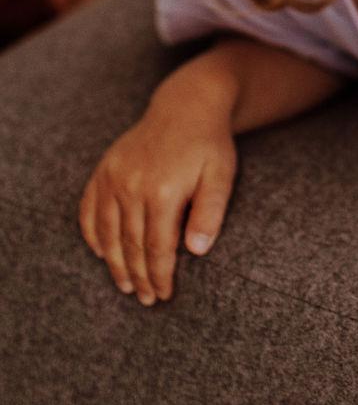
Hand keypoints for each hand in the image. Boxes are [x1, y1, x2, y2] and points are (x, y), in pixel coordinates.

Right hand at [78, 98, 236, 306]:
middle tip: (146, 299)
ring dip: (114, 263)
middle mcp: (132, 185)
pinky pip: (89, 209)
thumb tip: (197, 252)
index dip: (160, 276)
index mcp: (163, 190)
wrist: (187, 105)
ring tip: (125, 285)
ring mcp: (114, 176)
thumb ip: (210, 213)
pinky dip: (93, 234)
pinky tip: (101, 252)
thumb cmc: (209, 145)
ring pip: (108, 232)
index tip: (163, 295)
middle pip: (130, 245)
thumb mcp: (221, 175)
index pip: (158, 248)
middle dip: (138, 276)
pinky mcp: (104, 169)